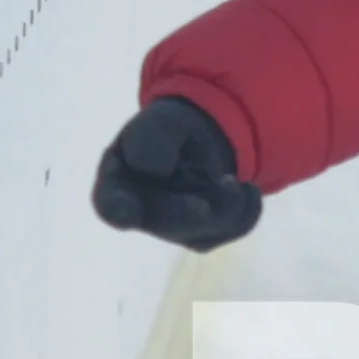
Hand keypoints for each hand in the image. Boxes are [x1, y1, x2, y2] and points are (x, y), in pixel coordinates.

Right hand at [92, 96, 261, 250]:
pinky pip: (233, 229)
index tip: (126, 212)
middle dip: (190, 209)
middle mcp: (141, 214)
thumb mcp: (160, 121)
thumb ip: (150, 138)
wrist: (199, 140)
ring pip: (205, 230)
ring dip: (227, 201)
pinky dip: (247, 207)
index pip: (111, 203)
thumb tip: (152, 169)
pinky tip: (244, 188)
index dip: (117, 208)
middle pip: (165, 222)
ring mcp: (173, 231)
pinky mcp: (204, 236)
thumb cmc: (167, 131)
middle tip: (221, 188)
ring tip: (228, 178)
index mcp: (116, 184)